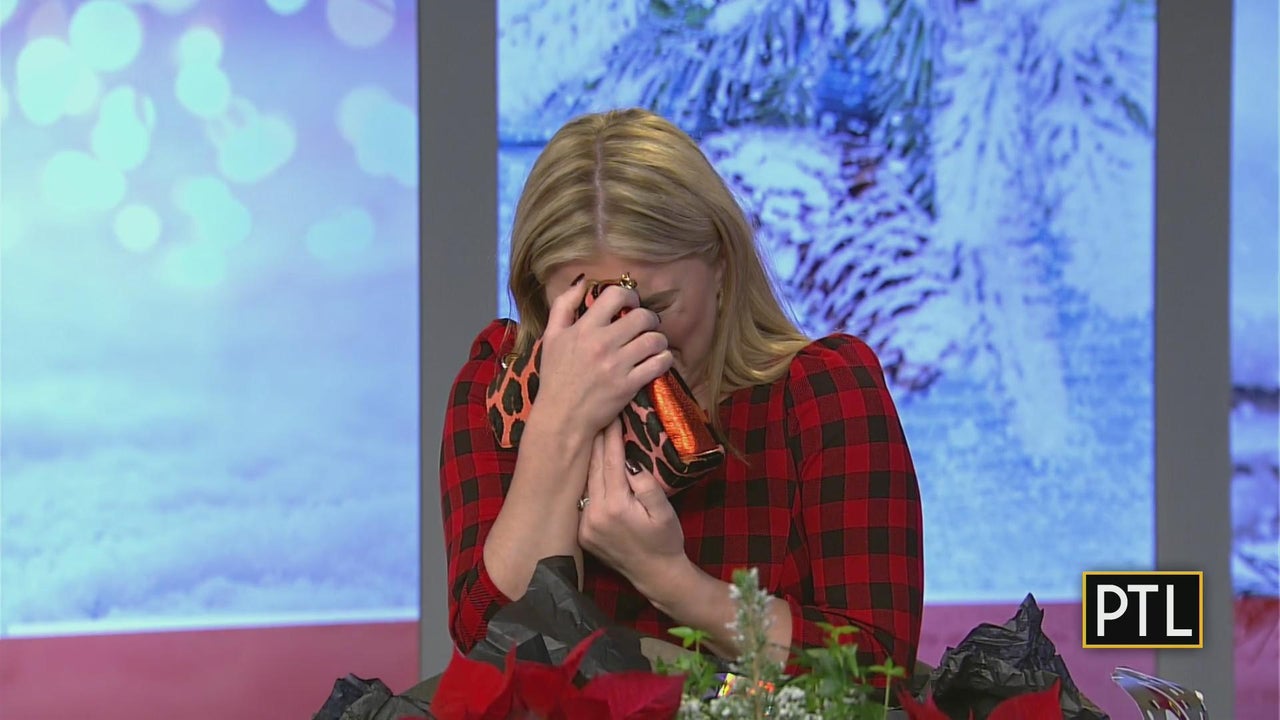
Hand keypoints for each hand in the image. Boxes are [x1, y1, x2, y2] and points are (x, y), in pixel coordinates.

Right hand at [535, 280, 670, 437]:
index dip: (630, 294)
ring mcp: (617, 365)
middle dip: (650, 318)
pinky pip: (659, 364)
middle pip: (641, 316)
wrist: (561, 417)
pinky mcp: (629, 385)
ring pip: (654, 339)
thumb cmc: (555, 377)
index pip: (615, 295)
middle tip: (647, 325)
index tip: (632, 303)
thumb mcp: (551, 337)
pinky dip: (664, 359)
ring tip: (654, 344)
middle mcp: (602, 343)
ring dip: (659, 339)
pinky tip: (659, 360)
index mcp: (583, 328)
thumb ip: (564, 305)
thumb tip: (582, 281)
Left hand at [578, 419, 687, 593]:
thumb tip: (629, 461)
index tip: (613, 416)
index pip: (612, 462)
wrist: (656, 576)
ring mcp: (584, 525)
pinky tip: (591, 465)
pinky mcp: (582, 532)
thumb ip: (646, 485)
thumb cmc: (665, 541)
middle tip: (599, 416)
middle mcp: (594, 515)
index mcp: (615, 507)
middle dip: (598, 441)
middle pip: (594, 468)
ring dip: (590, 458)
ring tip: (592, 434)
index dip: (612, 437)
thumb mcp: (664, 511)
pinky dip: (588, 480)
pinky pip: (584, 498)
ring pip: (586, 482)